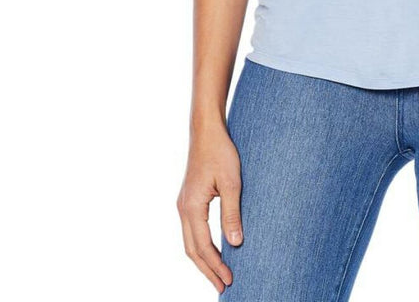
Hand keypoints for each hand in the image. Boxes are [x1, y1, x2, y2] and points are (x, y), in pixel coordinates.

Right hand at [177, 123, 244, 292]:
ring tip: (218, 274)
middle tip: (223, 286)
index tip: (229, 280)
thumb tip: (235, 242)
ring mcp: (184, 204)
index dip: (216, 265)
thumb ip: (231, 213)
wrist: (206, 131)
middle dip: (207, 269)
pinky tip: (213, 250)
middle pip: (192, 250)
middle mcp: (183, 208)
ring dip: (203, 259)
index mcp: (191, 207)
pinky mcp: (188, 199)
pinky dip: (201, 245)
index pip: (203, 247)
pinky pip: (192, 230)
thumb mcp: (231, 182)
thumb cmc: (220, 152)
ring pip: (190, 241)